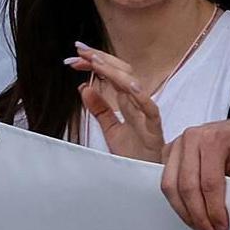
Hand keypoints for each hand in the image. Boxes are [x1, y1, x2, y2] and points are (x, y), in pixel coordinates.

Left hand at [71, 43, 169, 162]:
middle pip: (123, 73)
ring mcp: (147, 115)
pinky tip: (129, 85)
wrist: (148, 178)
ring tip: (96, 61)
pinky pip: (150, 109)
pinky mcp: (154, 129)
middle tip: (80, 52)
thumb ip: (100, 109)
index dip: (95, 63)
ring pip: (134, 86)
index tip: (75, 57)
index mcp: (128, 102)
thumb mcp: (111, 129)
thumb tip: (84, 88)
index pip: (112, 75)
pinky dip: (141, 96)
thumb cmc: (135, 154)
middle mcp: (138, 104)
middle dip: (102, 60)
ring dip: (114, 72)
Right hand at [162, 115, 229, 229]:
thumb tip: (221, 216)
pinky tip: (190, 214)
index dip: (214, 210)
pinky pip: (167, 182)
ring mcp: (177, 144)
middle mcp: (191, 138)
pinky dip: (177, 201)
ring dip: (184, 212)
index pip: (209, 183)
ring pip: (170, 186)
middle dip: (198, 216)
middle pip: (186, 186)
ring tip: (200, 228)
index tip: (221, 227)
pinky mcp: (169, 153)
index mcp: (213, 139)